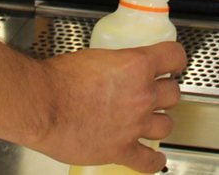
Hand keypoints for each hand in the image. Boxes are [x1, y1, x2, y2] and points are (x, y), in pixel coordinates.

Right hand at [33, 41, 187, 171]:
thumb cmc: (59, 79)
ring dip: (160, 121)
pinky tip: (156, 158)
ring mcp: (134, 125)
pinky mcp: (120, 150)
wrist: (43, 104)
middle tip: (156, 93)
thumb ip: (114, 65)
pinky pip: (148, 160)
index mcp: (136, 65)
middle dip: (165, 92)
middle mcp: (141, 95)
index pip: (174, 57)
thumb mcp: (94, 57)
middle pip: (173, 94)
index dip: (176, 60)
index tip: (174, 64)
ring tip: (153, 121)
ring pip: (166, 125)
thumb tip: (115, 70)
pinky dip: (154, 161)